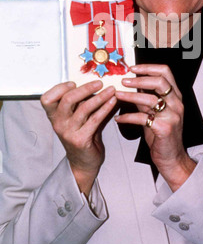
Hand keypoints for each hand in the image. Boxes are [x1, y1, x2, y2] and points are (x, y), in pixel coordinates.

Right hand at [41, 80, 116, 195]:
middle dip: (85, 89)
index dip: (59, 88)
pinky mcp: (80, 140)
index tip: (73, 82)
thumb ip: (82, 101)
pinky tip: (113, 101)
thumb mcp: (78, 117)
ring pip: (84, 108)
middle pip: (67, 100)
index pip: (47, 99)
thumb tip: (98, 81)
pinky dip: (105, 108)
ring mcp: (68, 132)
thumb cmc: (82, 134)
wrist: (83, 162)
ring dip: (100, 97)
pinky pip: (95, 119)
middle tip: (99, 82)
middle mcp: (58, 123)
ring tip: (111, 90)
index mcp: (54, 115)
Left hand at [115, 64, 195, 190]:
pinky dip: (127, 117)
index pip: (165, 72)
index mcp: (175, 96)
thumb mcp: (155, 112)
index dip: (148, 67)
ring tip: (117, 95)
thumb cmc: (162, 135)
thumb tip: (132, 85)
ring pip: (150, 99)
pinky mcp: (164, 129)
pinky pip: (143, 118)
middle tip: (123, 80)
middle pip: (160, 81)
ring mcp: (172, 116)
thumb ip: (146, 98)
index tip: (132, 68)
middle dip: (139, 79)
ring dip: (130, 96)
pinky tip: (118, 118)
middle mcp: (177, 103)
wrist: (171, 158)